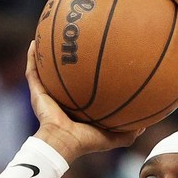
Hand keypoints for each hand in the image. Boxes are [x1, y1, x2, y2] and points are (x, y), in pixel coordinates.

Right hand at [27, 42, 139, 161]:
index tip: (99, 56)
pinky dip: (31, 57)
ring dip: (45, 53)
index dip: (88, 73)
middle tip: (75, 40)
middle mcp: (62, 98)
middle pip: (64, 74)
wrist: (63, 142)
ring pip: (45, 69)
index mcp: (77, 107)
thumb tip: (146, 124)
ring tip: (49, 34)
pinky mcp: (36, 92)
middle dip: (67, 58)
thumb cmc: (87, 141)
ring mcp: (47, 94)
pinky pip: (32, 71)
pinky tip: (33, 41)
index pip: (83, 87)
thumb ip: (130, 131)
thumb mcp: (114, 136)